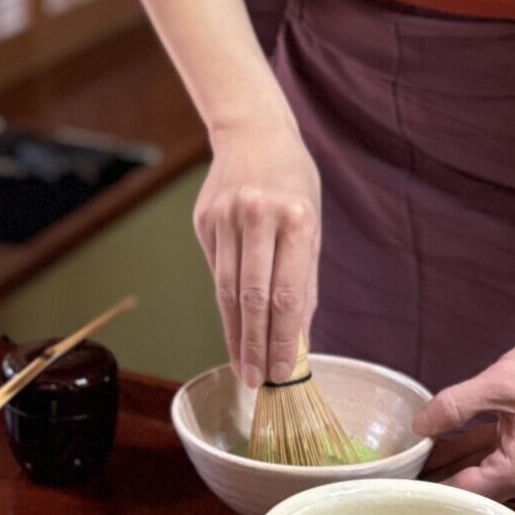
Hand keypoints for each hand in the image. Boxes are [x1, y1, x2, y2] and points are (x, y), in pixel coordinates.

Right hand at [193, 117, 321, 386]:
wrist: (253, 133)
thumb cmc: (293, 183)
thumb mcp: (311, 225)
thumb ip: (303, 280)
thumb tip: (298, 339)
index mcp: (294, 218)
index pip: (286, 294)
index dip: (283, 338)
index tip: (283, 372)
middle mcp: (256, 216)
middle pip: (251, 297)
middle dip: (255, 345)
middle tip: (257, 381)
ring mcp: (224, 218)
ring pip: (226, 289)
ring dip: (234, 334)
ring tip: (243, 366)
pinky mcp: (203, 221)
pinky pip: (215, 271)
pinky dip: (225, 303)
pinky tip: (232, 326)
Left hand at [410, 322, 514, 502]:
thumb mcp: (499, 383)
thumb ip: (454, 406)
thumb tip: (417, 427)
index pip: (465, 493)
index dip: (429, 488)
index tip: (397, 486)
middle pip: (477, 490)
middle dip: (439, 479)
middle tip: (398, 474)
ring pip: (489, 474)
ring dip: (456, 464)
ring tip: (413, 459)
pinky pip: (503, 459)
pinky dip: (477, 452)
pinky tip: (446, 443)